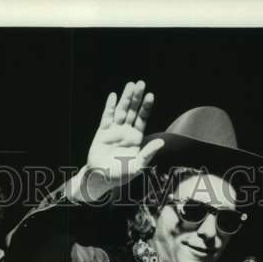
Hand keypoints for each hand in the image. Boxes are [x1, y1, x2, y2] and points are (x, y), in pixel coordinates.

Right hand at [78, 80, 164, 200]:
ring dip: (125, 98)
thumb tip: (161, 142)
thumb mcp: (137, 166)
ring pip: (121, 111)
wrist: (100, 178)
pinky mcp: (102, 132)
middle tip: (141, 83)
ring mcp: (114, 130)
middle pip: (132, 111)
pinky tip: (113, 96)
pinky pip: (106, 117)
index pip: (142, 119)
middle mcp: (126, 131)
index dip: (146, 107)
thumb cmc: (120, 175)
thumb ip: (148, 153)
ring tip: (130, 85)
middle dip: (137, 98)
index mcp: (136, 138)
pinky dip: (109, 106)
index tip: (150, 95)